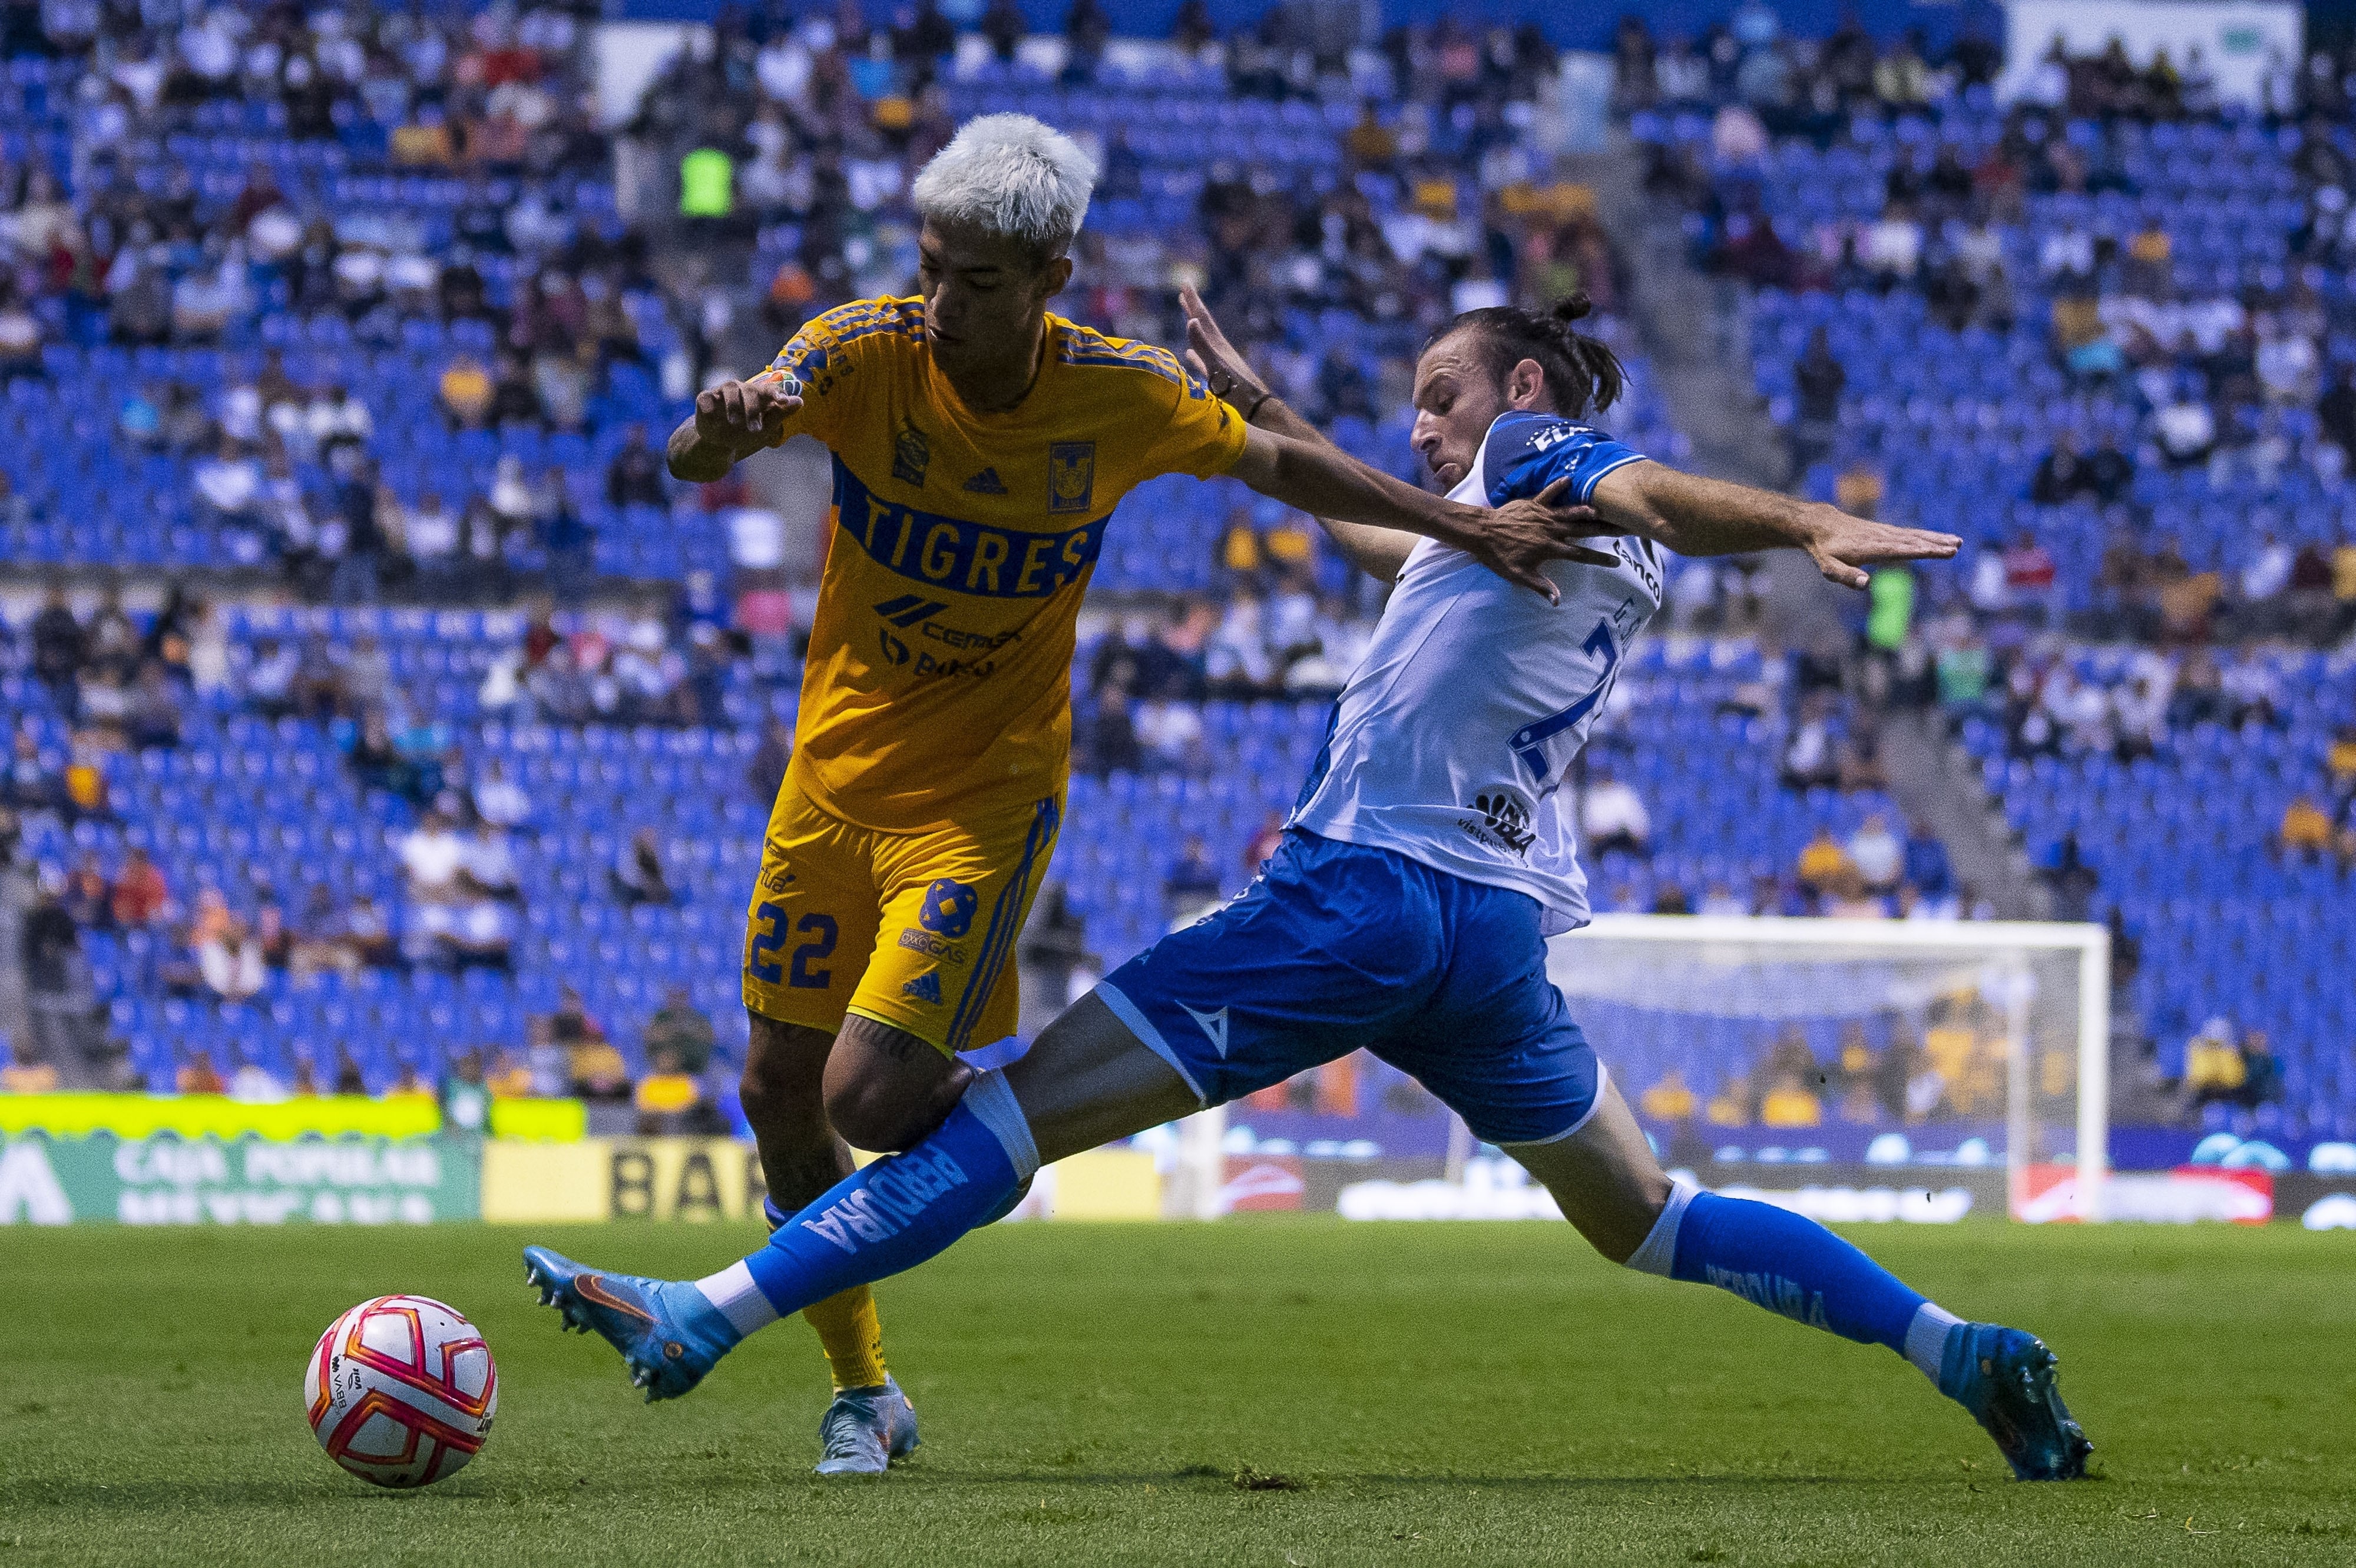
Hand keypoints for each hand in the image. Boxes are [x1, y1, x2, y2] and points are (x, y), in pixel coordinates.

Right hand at [693, 376, 799, 459]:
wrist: (719, 443)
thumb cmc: (745, 432)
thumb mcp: (765, 428)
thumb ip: (781, 414)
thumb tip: (800, 401)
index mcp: (758, 395)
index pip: (769, 389)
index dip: (776, 393)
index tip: (783, 401)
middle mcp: (741, 389)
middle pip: (749, 390)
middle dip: (753, 410)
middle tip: (755, 429)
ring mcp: (721, 392)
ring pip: (729, 388)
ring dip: (733, 406)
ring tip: (734, 423)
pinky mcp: (704, 398)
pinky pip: (706, 397)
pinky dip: (710, 407)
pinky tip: (713, 417)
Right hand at [1178, 283, 1268, 407]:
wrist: (1256, 408)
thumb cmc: (1237, 390)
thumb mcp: (1217, 367)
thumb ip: (1203, 346)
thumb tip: (1191, 321)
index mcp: (1218, 345)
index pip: (1202, 317)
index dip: (1193, 301)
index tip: (1185, 283)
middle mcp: (1219, 349)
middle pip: (1203, 324)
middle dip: (1193, 308)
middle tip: (1184, 292)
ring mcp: (1220, 362)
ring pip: (1203, 340)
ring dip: (1194, 328)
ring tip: (1187, 318)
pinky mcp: (1219, 376)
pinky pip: (1202, 361)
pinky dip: (1195, 355)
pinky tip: (1189, 354)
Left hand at [1459, 477, 1622, 603]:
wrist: (1482, 532)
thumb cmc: (1499, 556)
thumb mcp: (1519, 575)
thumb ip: (1540, 587)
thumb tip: (1558, 601)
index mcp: (1550, 549)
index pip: (1580, 555)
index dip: (1599, 560)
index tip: (1616, 562)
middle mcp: (1551, 530)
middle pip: (1583, 530)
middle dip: (1604, 529)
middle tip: (1624, 527)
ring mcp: (1543, 515)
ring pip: (1571, 511)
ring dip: (1587, 509)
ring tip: (1604, 507)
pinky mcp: (1533, 504)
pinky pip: (1549, 493)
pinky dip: (1558, 486)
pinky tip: (1570, 478)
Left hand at [1795, 505, 1961, 589]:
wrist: (1820, 525)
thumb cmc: (1824, 550)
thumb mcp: (1828, 568)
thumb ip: (1845, 576)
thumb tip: (1865, 584)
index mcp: (1871, 548)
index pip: (1900, 550)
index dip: (1919, 551)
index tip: (1938, 551)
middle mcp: (1881, 538)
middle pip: (1912, 541)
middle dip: (1935, 544)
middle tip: (1956, 547)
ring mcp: (1885, 532)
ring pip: (1914, 536)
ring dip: (1936, 538)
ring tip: (1957, 542)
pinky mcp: (1885, 531)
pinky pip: (1909, 533)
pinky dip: (1926, 535)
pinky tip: (1939, 539)